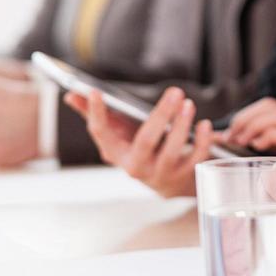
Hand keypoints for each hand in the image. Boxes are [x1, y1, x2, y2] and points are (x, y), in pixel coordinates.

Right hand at [64, 86, 212, 196]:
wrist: (166, 183)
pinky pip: (195, 158)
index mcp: (116, 154)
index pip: (101, 134)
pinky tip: (203, 124)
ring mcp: (161, 173)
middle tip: (175, 91)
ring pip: (172, 151)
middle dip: (161, 116)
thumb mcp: (118, 135)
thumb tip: (72, 94)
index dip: (96, 113)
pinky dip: (201, 141)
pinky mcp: (183, 176)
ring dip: (182, 126)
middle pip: (146, 141)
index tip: (95, 91)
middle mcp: (136, 167)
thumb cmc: (138, 149)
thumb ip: (96, 114)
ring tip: (188, 104)